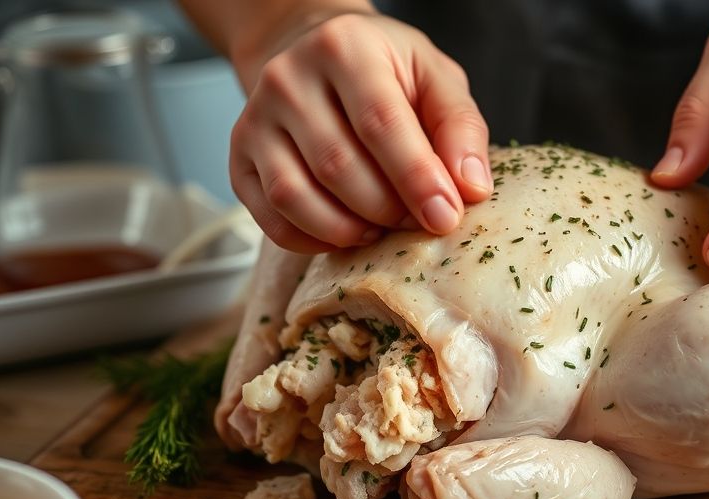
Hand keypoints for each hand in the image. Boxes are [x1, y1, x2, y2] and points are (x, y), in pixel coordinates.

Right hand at [229, 12, 492, 252]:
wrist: (313, 55)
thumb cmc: (384, 71)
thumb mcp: (434, 77)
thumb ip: (459, 127)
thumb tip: (469, 188)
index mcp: (344, 48)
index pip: (380, 122)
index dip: (416, 178)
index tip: (446, 217)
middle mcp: (288, 79)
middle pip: (338, 167)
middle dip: (387, 209)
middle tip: (416, 221)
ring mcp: (255, 120)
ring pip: (296, 197)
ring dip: (348, 230)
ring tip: (382, 228)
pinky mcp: (239, 159)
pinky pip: (271, 219)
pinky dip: (312, 240)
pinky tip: (345, 233)